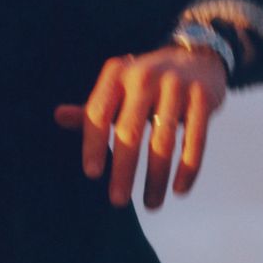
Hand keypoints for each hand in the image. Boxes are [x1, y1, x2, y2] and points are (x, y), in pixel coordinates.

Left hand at [54, 45, 227, 210]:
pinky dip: (188, 168)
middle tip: (118, 202)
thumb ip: (91, 109)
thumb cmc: (145, 84)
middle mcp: (145, 76)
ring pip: (163, 141)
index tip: (93, 175)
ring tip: (151, 205)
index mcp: (117, 75)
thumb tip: (58, 117)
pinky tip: (179, 190)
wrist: (196, 57)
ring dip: (156, 178)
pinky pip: (195, 139)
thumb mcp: (117, 89)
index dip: (94, 145)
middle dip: (123, 171)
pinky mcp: (204, 97)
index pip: (98, 114)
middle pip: (130, 132)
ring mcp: (177, 85)